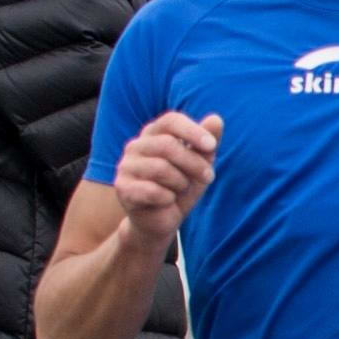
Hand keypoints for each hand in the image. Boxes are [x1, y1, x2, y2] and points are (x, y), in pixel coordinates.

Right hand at [109, 111, 217, 242]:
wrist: (162, 219)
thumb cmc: (181, 187)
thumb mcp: (200, 165)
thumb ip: (206, 144)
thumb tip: (216, 119)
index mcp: (154, 134)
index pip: (170, 120)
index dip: (192, 131)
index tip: (211, 146)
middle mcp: (136, 146)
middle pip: (168, 145)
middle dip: (195, 163)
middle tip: (208, 177)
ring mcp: (126, 166)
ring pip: (161, 168)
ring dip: (181, 183)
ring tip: (180, 189)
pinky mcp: (122, 187)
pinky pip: (153, 190)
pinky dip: (169, 198)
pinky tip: (167, 200)